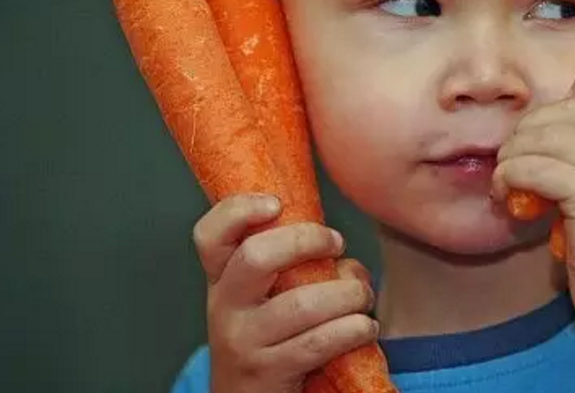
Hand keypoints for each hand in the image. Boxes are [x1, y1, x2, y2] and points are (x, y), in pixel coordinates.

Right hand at [192, 194, 378, 392]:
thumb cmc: (269, 339)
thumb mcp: (260, 301)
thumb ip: (290, 268)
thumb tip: (344, 259)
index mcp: (221, 282)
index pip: (209, 237)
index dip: (238, 211)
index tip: (276, 202)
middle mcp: (224, 309)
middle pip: (256, 257)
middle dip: (307, 240)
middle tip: (337, 243)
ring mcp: (244, 342)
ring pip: (302, 303)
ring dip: (348, 293)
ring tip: (363, 296)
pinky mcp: (269, 372)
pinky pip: (320, 341)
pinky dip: (354, 328)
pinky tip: (365, 327)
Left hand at [492, 63, 574, 332]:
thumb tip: (551, 124)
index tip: (564, 110)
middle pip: (574, 107)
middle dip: (533, 127)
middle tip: (515, 156)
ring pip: (548, 135)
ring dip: (513, 154)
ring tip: (506, 178)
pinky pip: (534, 167)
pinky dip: (508, 176)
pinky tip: (505, 193)